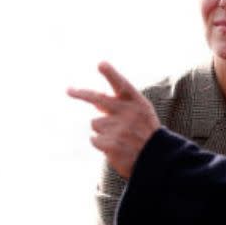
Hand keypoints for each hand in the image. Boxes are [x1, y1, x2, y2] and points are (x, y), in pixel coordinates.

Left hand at [68, 61, 159, 177]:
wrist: (157, 160)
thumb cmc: (145, 133)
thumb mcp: (140, 114)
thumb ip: (119, 105)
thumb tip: (94, 102)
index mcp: (136, 102)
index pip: (122, 84)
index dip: (111, 74)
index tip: (101, 64)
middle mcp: (127, 113)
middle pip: (98, 98)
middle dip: (81, 93)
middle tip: (69, 90)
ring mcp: (119, 129)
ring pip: (95, 122)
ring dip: (102, 130)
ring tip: (118, 138)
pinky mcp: (111, 144)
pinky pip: (94, 139)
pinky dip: (101, 143)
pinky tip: (115, 148)